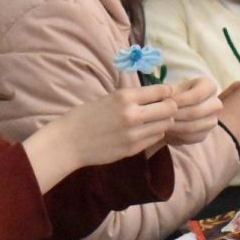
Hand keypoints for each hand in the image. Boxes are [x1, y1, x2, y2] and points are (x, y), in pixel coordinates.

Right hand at [35, 83, 178, 173]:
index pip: (161, 91)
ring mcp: (134, 134)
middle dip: (169, 107)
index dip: (166, 92)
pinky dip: (154, 134)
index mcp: (125, 97)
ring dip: (163, 122)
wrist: (69, 141)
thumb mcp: (108, 98)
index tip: (165, 94)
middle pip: (169, 109)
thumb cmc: (85, 116)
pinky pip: (155, 138)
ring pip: (165, 125)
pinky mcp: (133, 149)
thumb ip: (131, 97)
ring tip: (153, 121)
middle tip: (164, 108)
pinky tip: (143, 132)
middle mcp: (133, 114)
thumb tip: (155, 93)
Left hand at [162, 77, 223, 145]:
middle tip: (161, 115)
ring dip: (175, 126)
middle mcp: (215, 103)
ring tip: (162, 123)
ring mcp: (212, 120)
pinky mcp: (205, 134)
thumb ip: (169, 92)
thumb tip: (165, 100)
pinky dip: (177, 135)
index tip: (165, 102)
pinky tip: (167, 130)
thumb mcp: (171, 88)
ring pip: (193, 126)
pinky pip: (191, 137)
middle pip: (196, 112)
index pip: (198, 94)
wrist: (174, 110)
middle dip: (176, 114)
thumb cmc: (172, 95)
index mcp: (209, 86)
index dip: (181, 100)